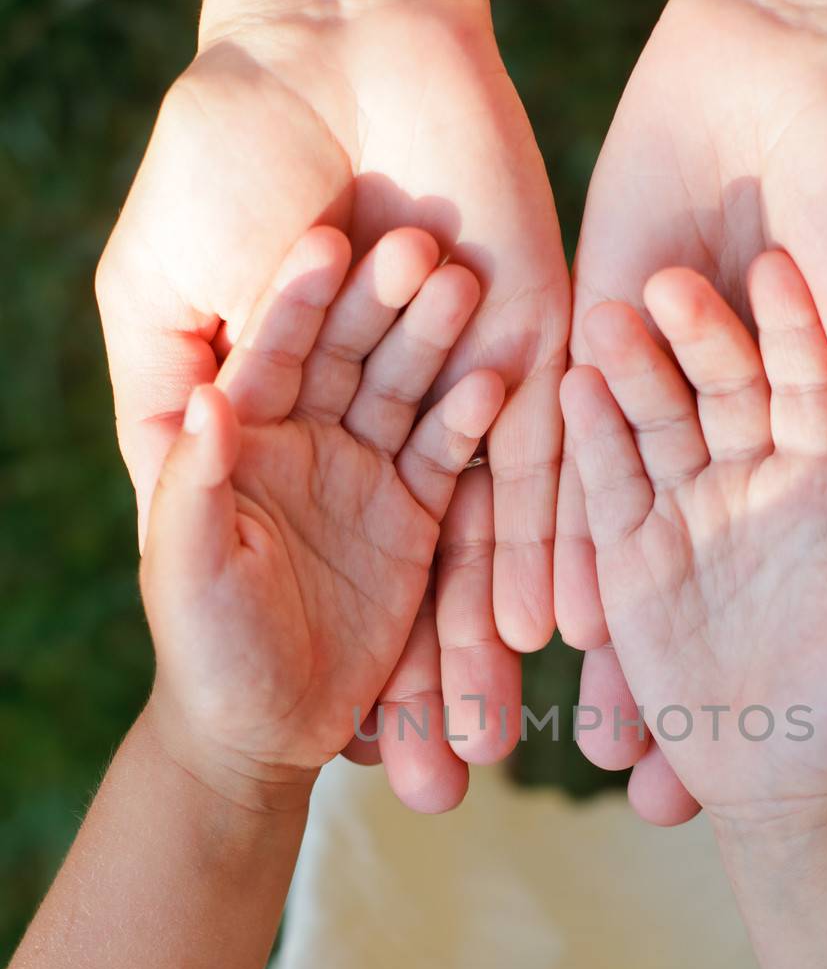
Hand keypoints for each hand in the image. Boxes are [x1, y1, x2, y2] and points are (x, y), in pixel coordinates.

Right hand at [98, 0, 569, 810]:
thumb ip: (163, 413)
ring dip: (491, 642)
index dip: (337, 659)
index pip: (320, 576)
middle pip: (414, 580)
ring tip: (509, 739)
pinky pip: (544, 469)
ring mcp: (463, 401)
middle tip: (449, 786)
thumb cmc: (224, 165)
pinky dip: (548, 545)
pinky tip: (557, 631)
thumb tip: (176, 511)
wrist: (332, 47)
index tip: (349, 762)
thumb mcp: (159, 300)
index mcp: (294, 429)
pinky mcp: (530, 357)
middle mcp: (383, 432)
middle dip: (429, 684)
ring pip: (484, 545)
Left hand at [142, 227, 503, 811]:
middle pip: (346, 355)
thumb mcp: (188, 570)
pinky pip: (444, 457)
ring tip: (465, 284)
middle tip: (420, 244)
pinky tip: (495, 377)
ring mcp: (364, 470)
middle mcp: (307, 441)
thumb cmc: (207, 651)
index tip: (326, 238)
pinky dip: (467, 420)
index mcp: (242, 441)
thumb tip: (206, 396)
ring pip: (402, 389)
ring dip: (432, 341)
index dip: (294, 299)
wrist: (263, 730)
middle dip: (379, 304)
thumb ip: (195, 485)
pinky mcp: (414, 513)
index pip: (269, 352)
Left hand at [558, 0, 826, 820]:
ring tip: (560, 726)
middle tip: (637, 781)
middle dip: (665, 685)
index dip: (771, 679)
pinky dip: (545, 534)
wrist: (800, 54)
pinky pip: (563, 456)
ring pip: (620, 540)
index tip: (739, 787)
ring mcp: (664, 401)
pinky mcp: (594, 346)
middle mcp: (742, 446)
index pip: (795, 600)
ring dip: (595, 635)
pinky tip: (523, 615)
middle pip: (695, 588)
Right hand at [560, 252, 826, 828]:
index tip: (776, 264)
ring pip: (657, 421)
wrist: (777, 773)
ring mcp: (688, 505)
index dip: (795, 331)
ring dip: (629, 371)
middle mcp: (754, 476)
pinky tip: (568, 387)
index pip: (809, 387)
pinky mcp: (630, 548)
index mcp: (826, 481)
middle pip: (724, 388)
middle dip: (696, 335)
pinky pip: (606, 486)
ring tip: (599, 317)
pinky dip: (589, 440)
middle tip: (665, 278)